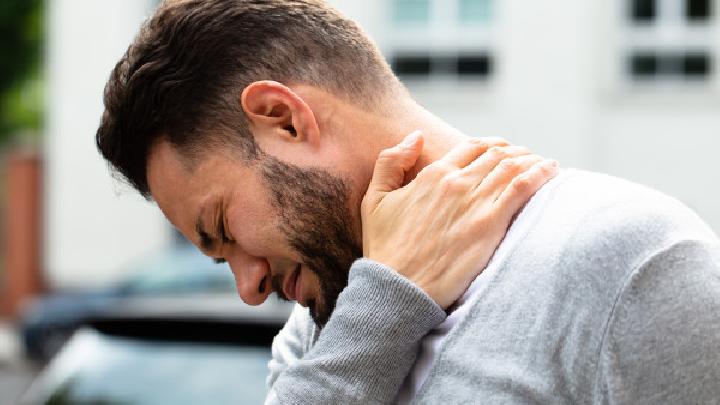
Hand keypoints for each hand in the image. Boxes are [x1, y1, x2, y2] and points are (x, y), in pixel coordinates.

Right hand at [361, 131, 558, 308]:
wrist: (398, 287)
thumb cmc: (385, 249)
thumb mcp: (374, 200)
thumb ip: (391, 162)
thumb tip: (415, 136)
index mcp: (433, 175)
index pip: (472, 147)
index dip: (492, 145)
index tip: (504, 150)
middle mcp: (456, 183)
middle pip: (497, 154)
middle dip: (517, 152)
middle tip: (529, 159)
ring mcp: (475, 202)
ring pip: (513, 166)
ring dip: (533, 160)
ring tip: (545, 164)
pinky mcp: (490, 225)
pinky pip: (522, 188)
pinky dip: (540, 174)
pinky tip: (552, 171)